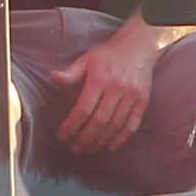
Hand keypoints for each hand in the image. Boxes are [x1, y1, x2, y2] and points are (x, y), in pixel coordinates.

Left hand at [45, 21, 160, 153]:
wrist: (139, 46)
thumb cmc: (109, 55)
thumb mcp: (87, 59)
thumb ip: (70, 73)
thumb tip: (52, 78)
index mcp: (100, 78)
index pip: (84, 109)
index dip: (72, 126)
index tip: (62, 137)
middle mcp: (117, 88)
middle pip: (99, 121)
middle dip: (85, 139)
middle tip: (75, 149)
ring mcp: (132, 96)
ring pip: (115, 125)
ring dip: (101, 141)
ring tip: (89, 150)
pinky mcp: (143, 101)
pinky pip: (132, 124)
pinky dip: (121, 138)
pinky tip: (110, 146)